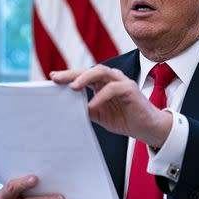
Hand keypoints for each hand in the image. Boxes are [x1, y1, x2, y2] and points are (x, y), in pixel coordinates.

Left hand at [50, 65, 172, 147]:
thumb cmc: (124, 119)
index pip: (83, 76)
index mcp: (102, 83)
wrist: (147, 128)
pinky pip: (113, 88)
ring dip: (86, 78)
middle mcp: (111, 79)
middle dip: (72, 74)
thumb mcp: (99, 115)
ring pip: (102, 72)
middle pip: (89, 70)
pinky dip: (101, 96)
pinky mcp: (130, 89)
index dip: (68, 76)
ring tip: (73, 87)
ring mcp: (122, 82)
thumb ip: (86, 109)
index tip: (52, 78)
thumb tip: (66, 107)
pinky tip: (92, 105)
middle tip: (56, 79)